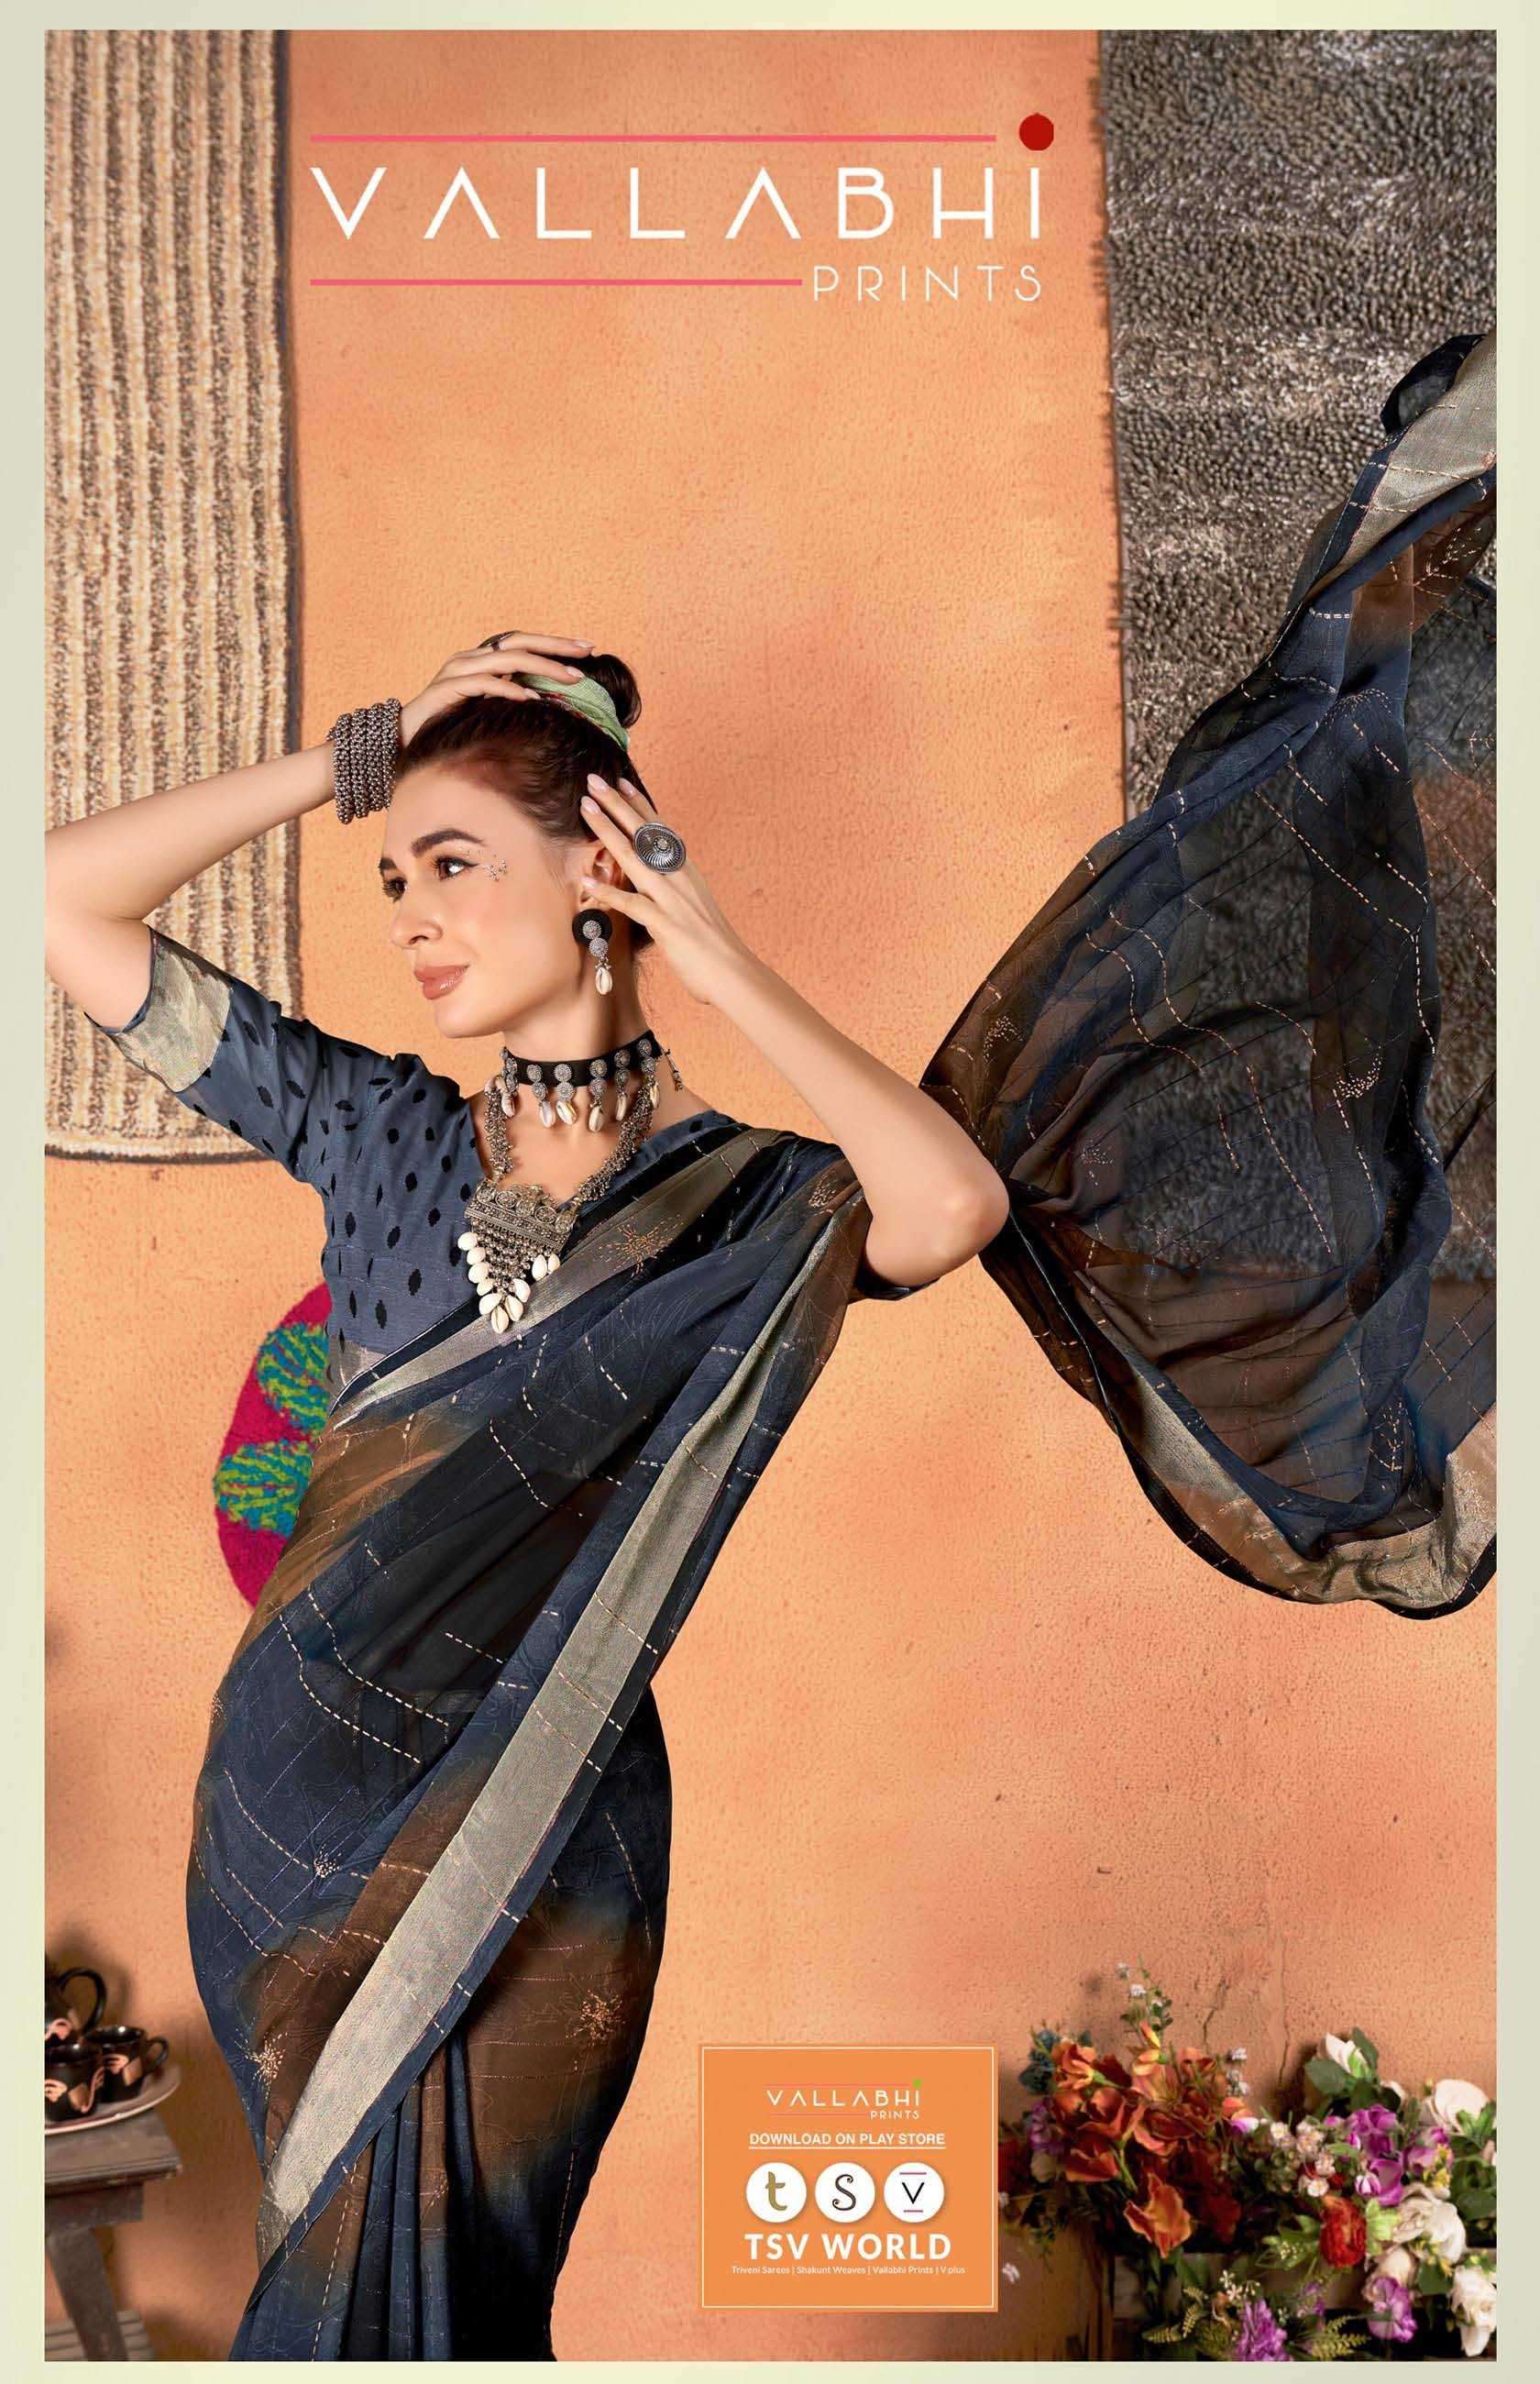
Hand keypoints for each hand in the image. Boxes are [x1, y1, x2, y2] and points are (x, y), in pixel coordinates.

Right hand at [399, 631, 592, 741]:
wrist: (402, 738)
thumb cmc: (448, 728)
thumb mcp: (486, 712)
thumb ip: (510, 702)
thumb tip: (549, 705)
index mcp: (482, 660)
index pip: (524, 643)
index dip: (555, 644)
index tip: (587, 648)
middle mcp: (471, 658)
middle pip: (519, 642)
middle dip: (556, 646)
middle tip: (587, 651)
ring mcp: (458, 670)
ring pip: (507, 659)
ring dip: (542, 667)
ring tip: (570, 678)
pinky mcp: (448, 689)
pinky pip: (483, 684)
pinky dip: (508, 689)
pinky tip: (531, 699)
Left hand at [577, 773, 754, 1008]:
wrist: (735, 974)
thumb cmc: (714, 946)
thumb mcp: (696, 907)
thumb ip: (677, 891)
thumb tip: (661, 883)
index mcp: (688, 872)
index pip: (661, 830)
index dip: (640, 805)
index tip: (622, 782)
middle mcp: (680, 878)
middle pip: (644, 833)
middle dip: (617, 805)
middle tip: (594, 780)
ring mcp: (673, 900)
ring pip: (634, 857)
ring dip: (608, 831)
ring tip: (586, 809)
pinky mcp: (666, 924)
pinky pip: (631, 904)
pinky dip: (608, 892)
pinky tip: (585, 881)